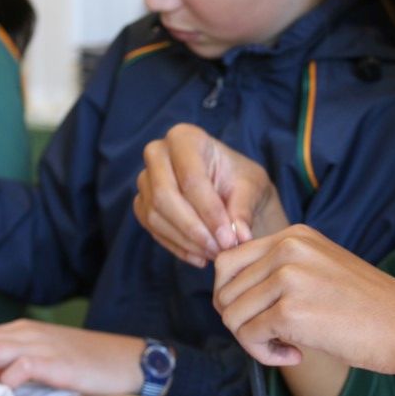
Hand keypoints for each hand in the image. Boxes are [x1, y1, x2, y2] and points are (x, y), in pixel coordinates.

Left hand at [0, 320, 143, 395]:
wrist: (128, 359)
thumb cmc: (87, 362)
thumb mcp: (44, 359)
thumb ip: (11, 365)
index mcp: (19, 331)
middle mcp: (26, 334)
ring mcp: (41, 346)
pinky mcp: (58, 362)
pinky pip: (24, 366)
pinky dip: (8, 377)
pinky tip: (1, 389)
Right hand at [134, 123, 287, 266]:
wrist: (229, 189)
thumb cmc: (240, 181)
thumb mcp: (252, 187)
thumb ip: (244, 208)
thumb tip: (239, 235)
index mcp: (185, 138)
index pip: (191, 178)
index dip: (210, 212)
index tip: (230, 239)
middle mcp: (157, 153)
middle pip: (164, 196)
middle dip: (194, 230)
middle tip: (221, 250)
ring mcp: (145, 180)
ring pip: (155, 216)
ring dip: (187, 242)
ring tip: (215, 254)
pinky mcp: (142, 204)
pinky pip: (153, 230)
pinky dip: (178, 248)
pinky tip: (201, 257)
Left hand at [213, 224, 394, 372]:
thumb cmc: (370, 308)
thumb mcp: (321, 270)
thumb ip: (280, 272)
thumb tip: (232, 298)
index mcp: (294, 236)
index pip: (228, 261)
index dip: (233, 296)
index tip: (258, 316)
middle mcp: (287, 249)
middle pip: (224, 290)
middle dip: (240, 321)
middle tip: (271, 337)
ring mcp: (288, 278)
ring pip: (232, 316)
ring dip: (252, 341)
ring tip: (286, 347)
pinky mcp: (290, 311)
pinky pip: (249, 338)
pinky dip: (264, 355)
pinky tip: (295, 355)